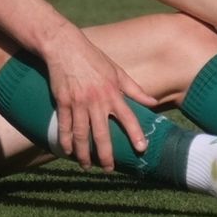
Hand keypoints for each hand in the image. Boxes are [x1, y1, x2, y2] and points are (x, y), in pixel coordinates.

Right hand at [43, 37, 160, 170]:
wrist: (65, 47)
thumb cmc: (93, 58)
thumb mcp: (117, 71)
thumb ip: (135, 90)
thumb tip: (153, 102)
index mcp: (113, 92)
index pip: (128, 117)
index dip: (135, 134)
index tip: (142, 149)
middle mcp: (96, 100)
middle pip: (102, 134)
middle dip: (106, 155)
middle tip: (109, 169)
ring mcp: (78, 102)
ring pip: (81, 134)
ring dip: (84, 153)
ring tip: (87, 165)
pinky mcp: (63, 102)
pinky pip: (64, 126)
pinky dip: (65, 141)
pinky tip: (67, 152)